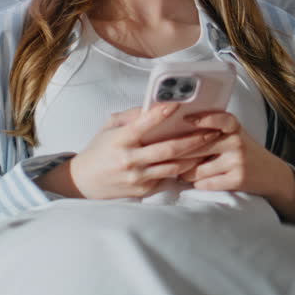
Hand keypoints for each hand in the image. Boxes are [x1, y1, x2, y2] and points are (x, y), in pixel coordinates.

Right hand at [57, 102, 222, 199]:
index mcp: (120, 140)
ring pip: (173, 166)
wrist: (83, 182)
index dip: (161, 113)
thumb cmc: (97, 151)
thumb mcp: (107, 128)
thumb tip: (152, 106)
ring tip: (209, 146)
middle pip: (168, 149)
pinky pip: (167, 178)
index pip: (144, 124)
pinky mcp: (143, 190)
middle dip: (193, 140)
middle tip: (212, 131)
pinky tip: (195, 162)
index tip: (178, 104)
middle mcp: (130, 159)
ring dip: (193, 156)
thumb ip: (129, 117)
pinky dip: (181, 170)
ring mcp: (137, 177)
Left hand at [177, 111, 294, 224]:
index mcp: (234, 127)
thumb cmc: (243, 151)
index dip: (202, 119)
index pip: (220, 118)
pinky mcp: (237, 180)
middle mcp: (236, 141)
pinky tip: (198, 181)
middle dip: (178, 154)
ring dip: (186, 173)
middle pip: (197, 147)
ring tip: (183, 172)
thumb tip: (176, 130)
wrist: (272, 174)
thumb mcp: (234, 134)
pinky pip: (205, 183)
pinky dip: (198, 184)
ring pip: (197, 169)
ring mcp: (237, 161)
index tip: (185, 119)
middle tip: (166, 157)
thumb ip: (212, 130)